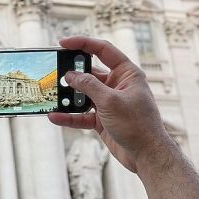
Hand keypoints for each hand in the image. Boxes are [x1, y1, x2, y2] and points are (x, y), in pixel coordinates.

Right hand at [47, 35, 175, 174]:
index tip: (62, 43)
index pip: (103, 50)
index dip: (83, 43)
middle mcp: (117, 85)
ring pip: (83, 94)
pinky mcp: (102, 119)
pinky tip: (55, 116)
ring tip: (52, 96)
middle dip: (71, 73)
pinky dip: (69, 116)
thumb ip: (88, 85)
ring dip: (68, 97)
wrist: (146, 156)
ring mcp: (109, 102)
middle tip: (54, 71)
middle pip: (89, 72)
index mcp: (126, 74)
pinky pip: (81, 114)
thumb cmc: (138, 125)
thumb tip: (70, 75)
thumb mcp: (110, 101)